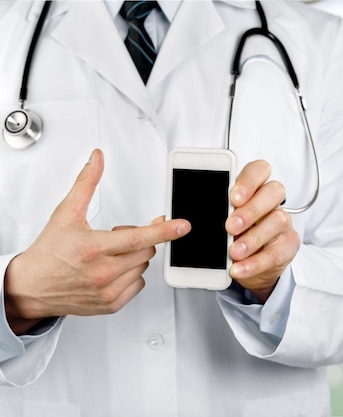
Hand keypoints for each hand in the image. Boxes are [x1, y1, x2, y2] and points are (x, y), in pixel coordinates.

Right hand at [4, 149, 190, 333]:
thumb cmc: (49, 252)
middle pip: (146, 250)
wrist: (30, 287)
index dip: (163, 231)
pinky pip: (139, 284)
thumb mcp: (66, 213)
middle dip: (138, 238)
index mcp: (93, 249)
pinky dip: (131, 275)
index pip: (137, 237)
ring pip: (144, 266)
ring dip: (134, 257)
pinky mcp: (111, 304)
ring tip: (109, 255)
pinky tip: (112, 270)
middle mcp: (102, 273)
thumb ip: (86, 183)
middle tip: (115, 236)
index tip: (182, 226)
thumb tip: (97, 159)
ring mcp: (107, 291)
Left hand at [225, 161, 299, 302]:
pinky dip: (256, 263)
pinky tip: (239, 268)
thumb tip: (185, 217)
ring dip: (253, 238)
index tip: (233, 197)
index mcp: (255, 188)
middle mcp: (272, 201)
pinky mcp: (289, 245)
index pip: (259, 170)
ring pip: (278, 220)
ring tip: (233, 252)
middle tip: (230, 227)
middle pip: (273, 191)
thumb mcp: (220, 221)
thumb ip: (213, 213)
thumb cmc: (234, 236)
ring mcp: (283, 222)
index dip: (249, 181)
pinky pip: (277, 252)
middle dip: (252, 209)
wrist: (250, 265)